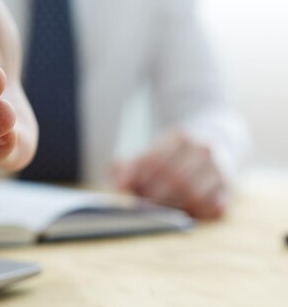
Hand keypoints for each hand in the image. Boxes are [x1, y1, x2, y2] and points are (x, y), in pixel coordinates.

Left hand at [113, 130, 227, 218]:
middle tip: (142, 203)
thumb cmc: (174, 154)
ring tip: (160, 209)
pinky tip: (183, 212)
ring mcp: (219, 167)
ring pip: (194, 194)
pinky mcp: (230, 186)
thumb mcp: (153, 151)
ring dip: (172, 206)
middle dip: (154, 195)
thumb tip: (119, 185)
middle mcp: (203, 149)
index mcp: (180, 136)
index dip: (138, 179)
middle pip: (175, 179)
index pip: (155, 161)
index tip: (127, 189)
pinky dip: (196, 213)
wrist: (217, 141)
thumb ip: (129, 166)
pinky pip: (213, 206)